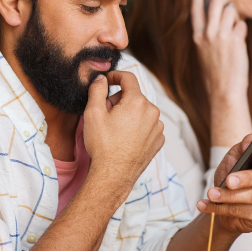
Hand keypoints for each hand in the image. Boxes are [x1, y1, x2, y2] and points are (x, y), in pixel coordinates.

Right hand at [83, 71, 163, 190]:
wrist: (113, 175)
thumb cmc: (102, 145)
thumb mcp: (93, 113)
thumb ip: (98, 90)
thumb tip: (102, 79)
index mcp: (137, 102)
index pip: (129, 78)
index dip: (116, 76)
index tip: (107, 80)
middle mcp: (152, 112)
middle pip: (134, 96)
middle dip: (119, 100)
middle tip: (106, 114)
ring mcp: (157, 127)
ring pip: (141, 111)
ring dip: (129, 114)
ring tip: (115, 130)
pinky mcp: (158, 140)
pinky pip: (147, 125)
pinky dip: (137, 126)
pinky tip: (125, 138)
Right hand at [191, 0, 248, 100]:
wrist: (224, 91)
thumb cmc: (215, 75)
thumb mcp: (204, 53)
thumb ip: (208, 35)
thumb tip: (222, 18)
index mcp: (197, 37)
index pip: (195, 10)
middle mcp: (207, 33)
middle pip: (216, 3)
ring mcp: (221, 36)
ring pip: (231, 12)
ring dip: (236, 17)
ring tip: (236, 29)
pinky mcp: (235, 40)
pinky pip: (242, 25)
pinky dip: (243, 31)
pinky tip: (240, 42)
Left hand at [196, 133, 251, 233]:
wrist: (225, 197)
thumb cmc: (234, 171)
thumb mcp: (235, 155)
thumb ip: (243, 146)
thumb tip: (247, 145)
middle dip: (245, 179)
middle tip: (228, 181)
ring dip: (229, 196)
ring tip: (212, 194)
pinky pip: (243, 212)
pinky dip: (220, 208)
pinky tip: (205, 205)